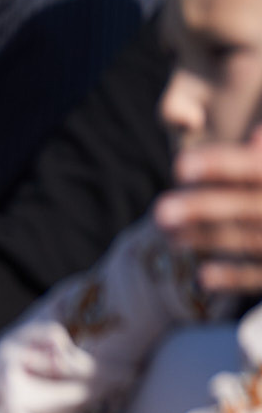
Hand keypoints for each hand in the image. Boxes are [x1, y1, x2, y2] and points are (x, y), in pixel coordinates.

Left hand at [155, 135, 261, 293]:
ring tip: (169, 235)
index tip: (181, 166)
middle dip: (203, 208)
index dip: (222, 165)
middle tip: (159, 211)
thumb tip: (257, 135)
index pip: (255, 170)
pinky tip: (203, 277)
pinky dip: (236, 277)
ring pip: (251, 240)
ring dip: (208, 239)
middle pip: (248, 207)